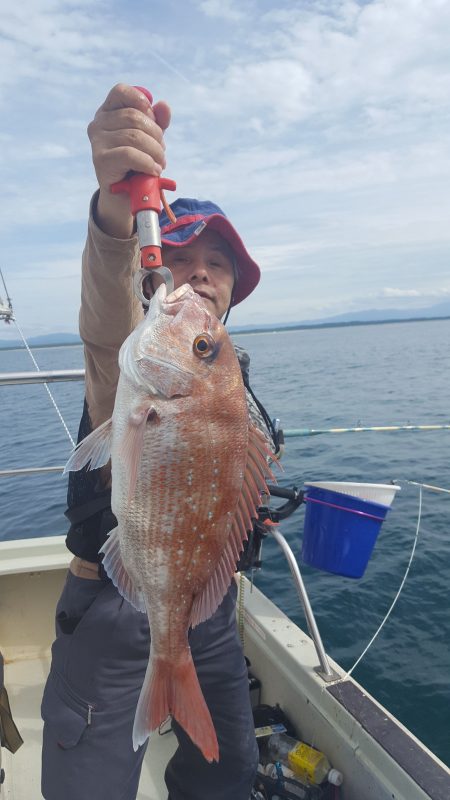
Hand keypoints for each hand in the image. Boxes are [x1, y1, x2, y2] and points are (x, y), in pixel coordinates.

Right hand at [88, 83, 170, 237]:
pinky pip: (130, 154)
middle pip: (134, 117)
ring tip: (159, 164)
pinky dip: (147, 163)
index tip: (153, 118)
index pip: (121, 91)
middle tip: (161, 153)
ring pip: (135, 136)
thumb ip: (157, 122)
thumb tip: (164, 106)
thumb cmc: (137, 163)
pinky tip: (153, 171)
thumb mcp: (149, 139)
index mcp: (108, 112)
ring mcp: (97, 141)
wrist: (124, 195)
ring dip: (155, 152)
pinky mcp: (100, 159)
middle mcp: (98, 123)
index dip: (141, 101)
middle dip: (156, 136)